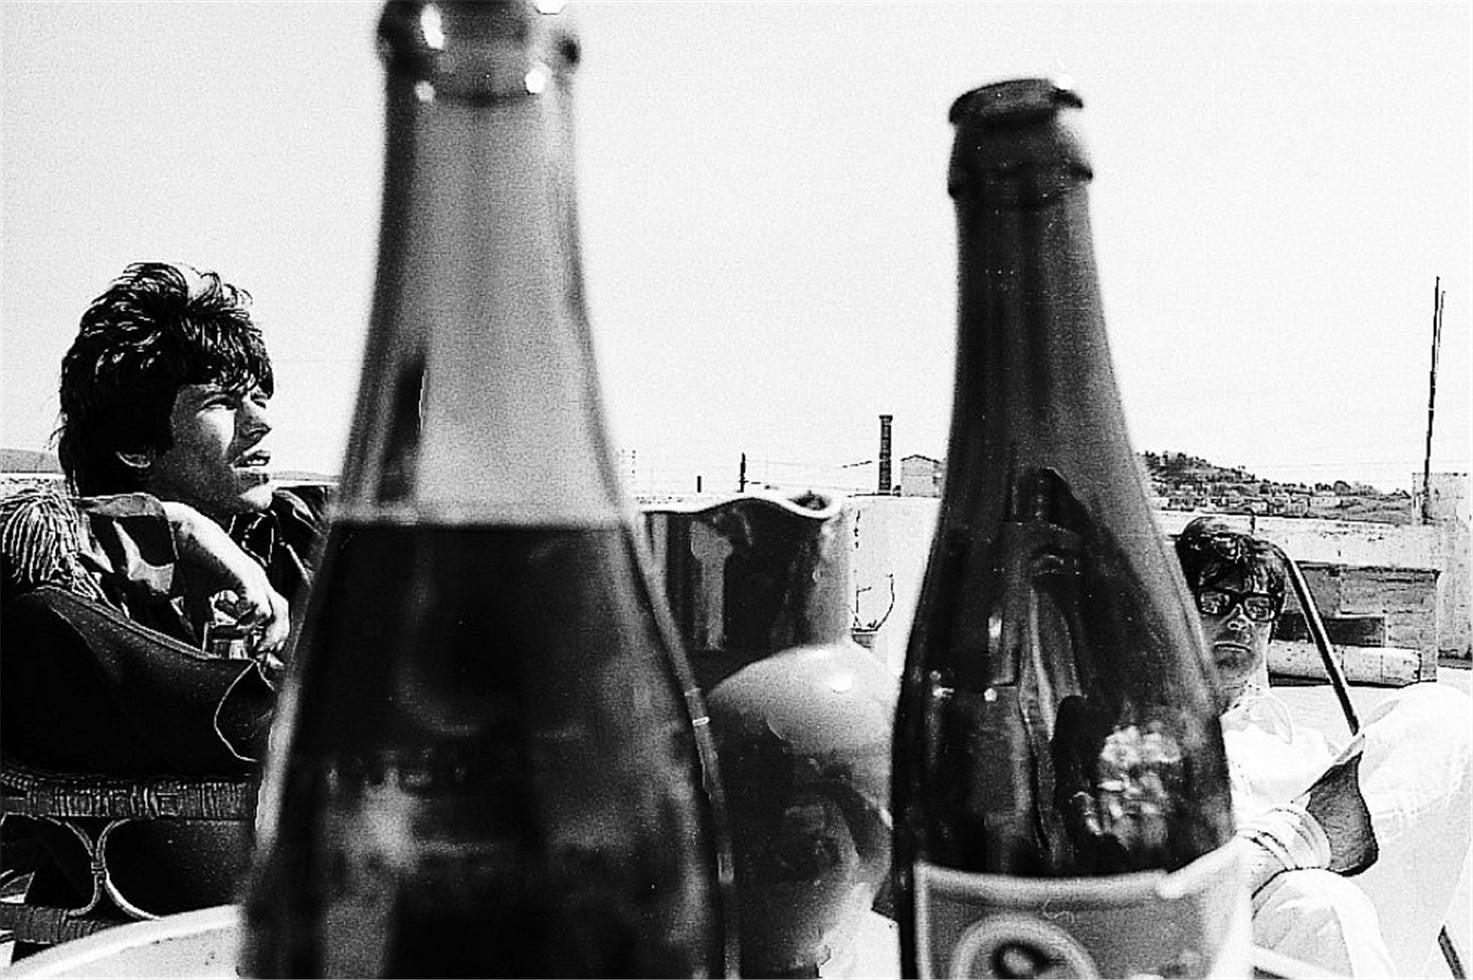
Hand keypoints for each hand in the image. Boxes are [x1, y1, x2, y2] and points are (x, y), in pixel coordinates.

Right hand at [161, 501, 291, 654]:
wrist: (185, 535)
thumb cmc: (195, 563)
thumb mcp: (200, 599)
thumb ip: (205, 620)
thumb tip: (203, 644)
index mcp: (253, 588)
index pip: (276, 615)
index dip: (271, 637)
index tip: (258, 654)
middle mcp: (258, 582)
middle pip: (282, 614)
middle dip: (272, 638)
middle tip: (254, 652)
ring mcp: (253, 576)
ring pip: (273, 610)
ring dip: (253, 629)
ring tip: (233, 633)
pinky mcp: (242, 572)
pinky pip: (255, 599)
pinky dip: (245, 614)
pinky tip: (231, 616)